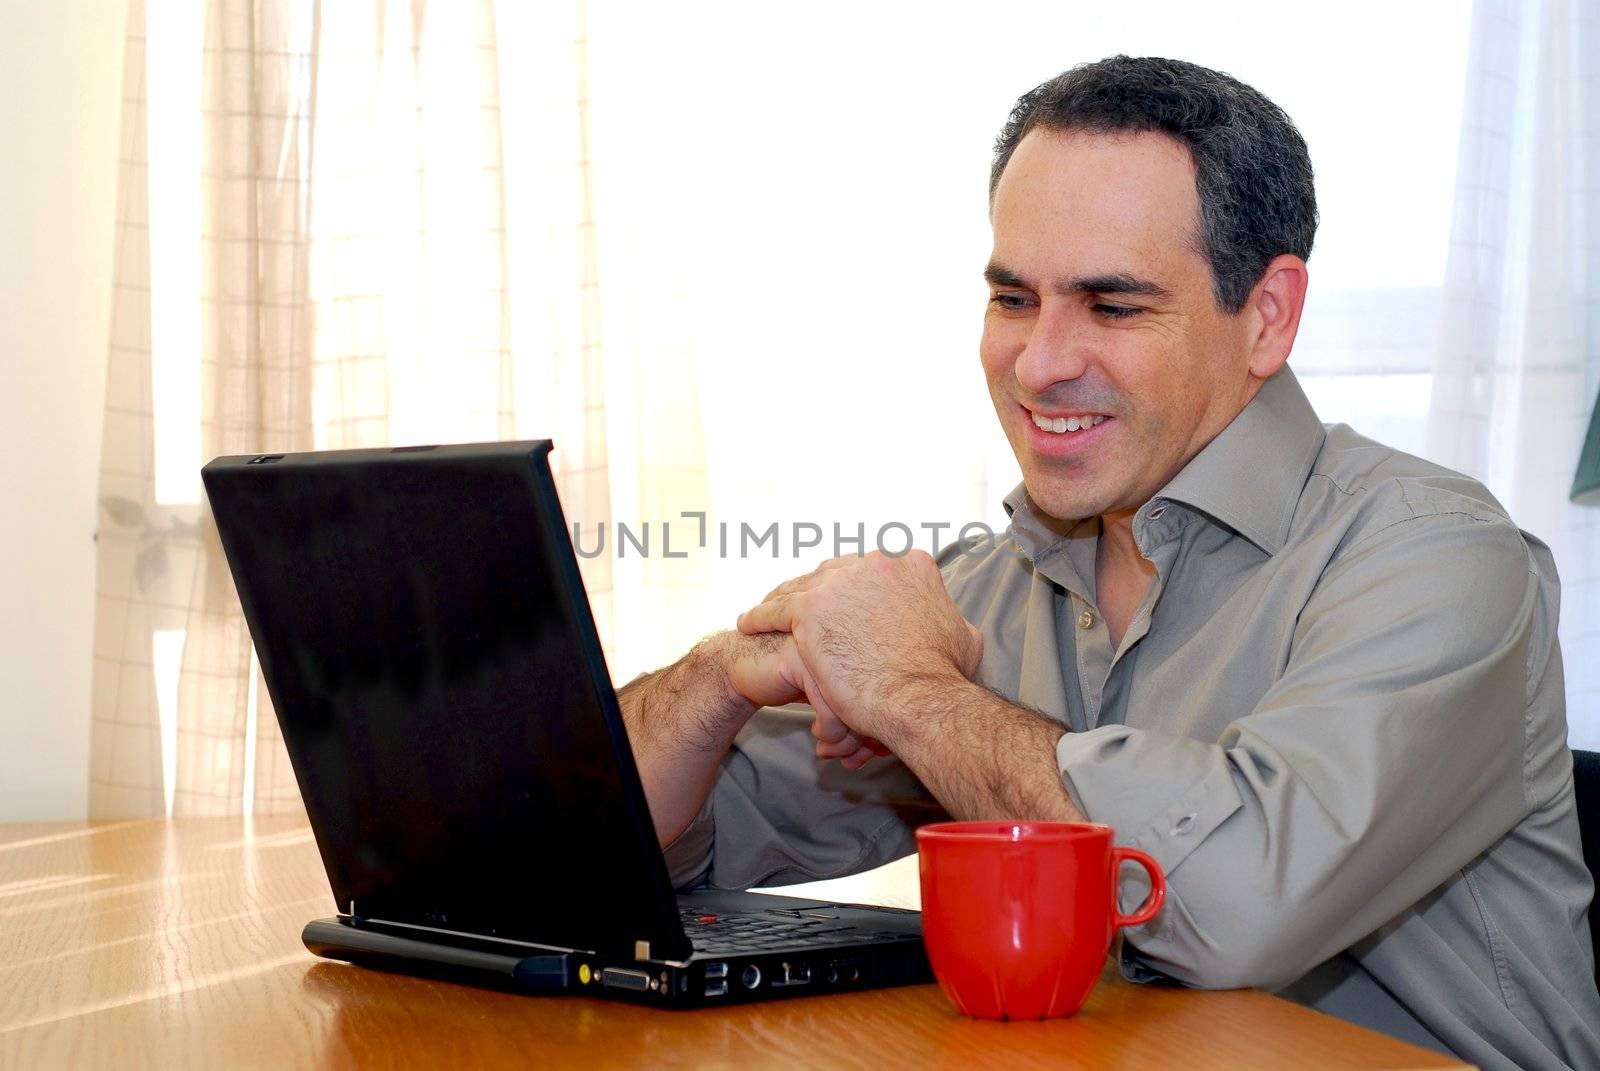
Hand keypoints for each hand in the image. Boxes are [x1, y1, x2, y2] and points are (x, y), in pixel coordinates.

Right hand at [718, 630, 885, 768]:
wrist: (746, 668)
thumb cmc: (795, 680)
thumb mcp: (837, 695)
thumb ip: (864, 711)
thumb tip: (887, 747)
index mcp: (866, 638)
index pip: (893, 686)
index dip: (887, 723)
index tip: (877, 751)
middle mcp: (852, 636)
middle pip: (880, 693)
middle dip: (868, 736)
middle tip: (855, 759)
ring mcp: (827, 643)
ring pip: (857, 700)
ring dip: (846, 739)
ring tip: (834, 752)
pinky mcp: (801, 656)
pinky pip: (830, 703)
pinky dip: (828, 731)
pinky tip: (818, 736)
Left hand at [735, 551, 983, 747]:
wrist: (919, 698)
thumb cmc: (943, 676)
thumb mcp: (962, 637)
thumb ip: (949, 619)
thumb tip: (954, 622)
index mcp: (911, 565)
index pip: (874, 571)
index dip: (858, 589)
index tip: (847, 605)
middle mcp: (875, 563)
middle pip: (836, 573)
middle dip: (822, 592)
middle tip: (808, 612)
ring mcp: (840, 583)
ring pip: (803, 587)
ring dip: (785, 600)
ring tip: (768, 614)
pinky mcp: (810, 608)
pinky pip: (776, 610)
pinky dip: (760, 616)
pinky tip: (749, 624)